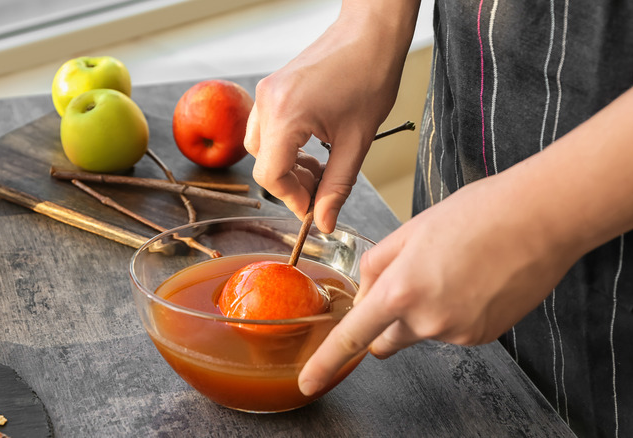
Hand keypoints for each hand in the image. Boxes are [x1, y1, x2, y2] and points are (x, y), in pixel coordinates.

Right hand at [244, 1, 418, 232]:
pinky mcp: (273, 87)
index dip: (291, 198)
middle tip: (320, 191)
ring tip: (320, 169)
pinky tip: (312, 147)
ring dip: (287, 165)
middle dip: (290, 183)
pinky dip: (285, 145)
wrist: (370, 32)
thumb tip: (324, 222)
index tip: (313, 209)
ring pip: (262, 146)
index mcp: (286, 115)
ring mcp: (267, 92)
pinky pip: (267, 127)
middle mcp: (268, 102)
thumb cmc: (369, 75)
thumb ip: (336, 187)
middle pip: (263, 162)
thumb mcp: (357, 142)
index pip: (270, 175)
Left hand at [297, 174, 581, 395]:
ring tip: (450, 269)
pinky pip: (452, 330)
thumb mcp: (410, 230)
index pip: (353, 337)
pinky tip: (472, 280)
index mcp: (402, 290)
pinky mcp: (484, 336)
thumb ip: (377, 264)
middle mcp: (428, 320)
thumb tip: (366, 291)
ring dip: (424, 311)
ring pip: (422, 332)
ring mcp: (459, 333)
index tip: (309, 381)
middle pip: (385, 340)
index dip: (326, 363)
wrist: (541, 218)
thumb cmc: (478, 213)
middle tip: (403, 284)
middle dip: (383, 323)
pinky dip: (453, 312)